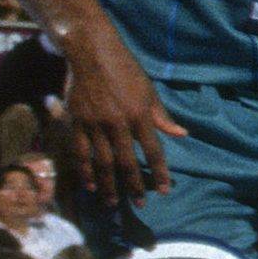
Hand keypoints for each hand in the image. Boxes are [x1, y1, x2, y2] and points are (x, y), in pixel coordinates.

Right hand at [62, 24, 185, 199]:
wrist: (92, 54)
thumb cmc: (126, 71)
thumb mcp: (149, 91)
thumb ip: (162, 117)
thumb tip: (182, 134)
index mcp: (140, 114)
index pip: (153, 150)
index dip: (159, 172)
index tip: (164, 190)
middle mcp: (118, 123)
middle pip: (127, 162)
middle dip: (134, 186)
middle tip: (140, 204)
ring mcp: (94, 125)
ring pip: (102, 163)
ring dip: (109, 185)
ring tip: (113, 202)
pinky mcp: (76, 123)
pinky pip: (80, 153)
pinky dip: (85, 171)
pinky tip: (90, 185)